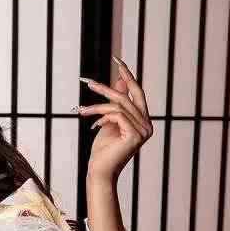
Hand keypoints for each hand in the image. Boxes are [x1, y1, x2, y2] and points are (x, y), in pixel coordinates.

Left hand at [75, 56, 152, 181]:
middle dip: (107, 88)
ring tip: (82, 110)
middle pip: (128, 96)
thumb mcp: (108, 121)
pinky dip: (102, 117)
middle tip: (88, 83)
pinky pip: (116, 115)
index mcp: (143, 120)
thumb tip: (120, 80)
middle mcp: (147, 125)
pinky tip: (93, 126)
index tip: (117, 59)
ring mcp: (143, 131)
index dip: (128, 75)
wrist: (100, 171)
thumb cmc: (103, 150)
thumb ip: (117, 102)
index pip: (137, 92)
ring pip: (119, 105)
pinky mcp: (135, 136)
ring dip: (97, 106)